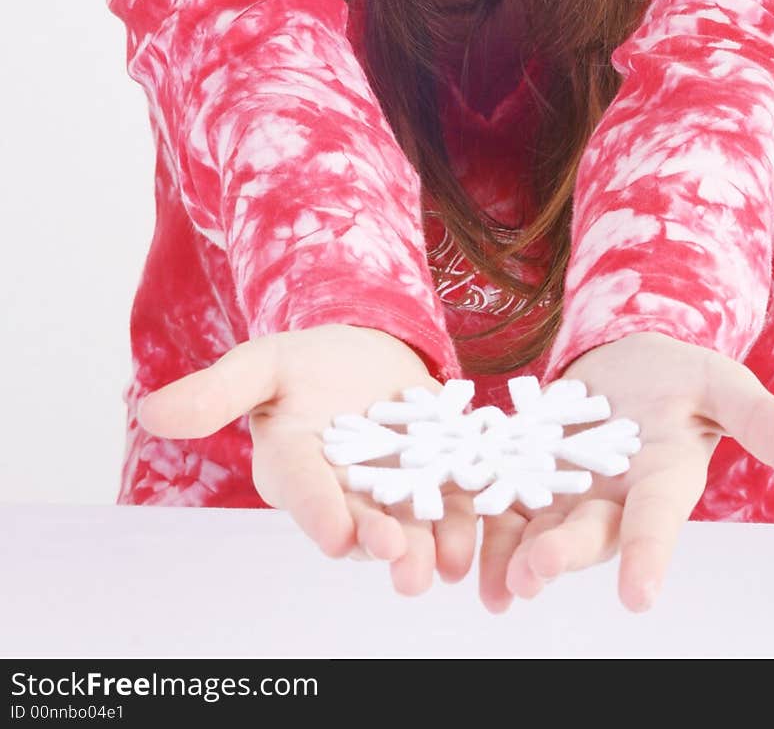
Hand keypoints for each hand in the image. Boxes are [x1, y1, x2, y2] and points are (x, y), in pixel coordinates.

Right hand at [136, 325, 479, 594]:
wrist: (363, 354)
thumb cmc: (304, 363)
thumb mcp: (263, 362)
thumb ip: (218, 391)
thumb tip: (152, 412)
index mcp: (294, 465)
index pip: (304, 492)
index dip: (319, 513)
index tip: (337, 537)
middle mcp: (340, 489)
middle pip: (359, 521)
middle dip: (379, 541)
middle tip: (398, 558)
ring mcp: (389, 488)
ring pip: (407, 524)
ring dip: (424, 547)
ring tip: (442, 565)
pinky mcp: (434, 477)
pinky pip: (450, 505)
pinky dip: (462, 525)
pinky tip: (474, 544)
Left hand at [479, 331, 773, 614]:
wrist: (627, 357)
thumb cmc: (680, 374)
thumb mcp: (719, 382)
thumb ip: (760, 418)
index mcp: (660, 479)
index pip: (657, 523)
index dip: (648, 557)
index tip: (638, 595)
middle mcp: (613, 497)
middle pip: (588, 532)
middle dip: (563, 554)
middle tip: (537, 572)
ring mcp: (567, 488)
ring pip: (539, 530)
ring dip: (516, 556)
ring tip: (495, 583)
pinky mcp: (526, 470)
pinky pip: (502, 501)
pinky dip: (482, 524)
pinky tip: (459, 548)